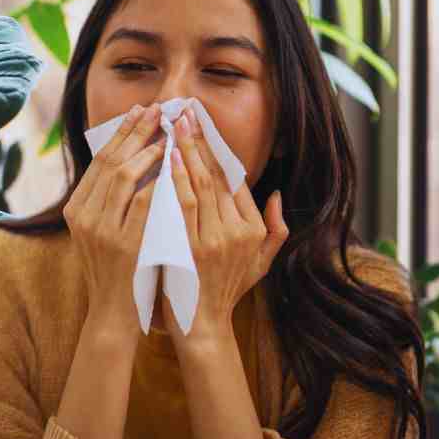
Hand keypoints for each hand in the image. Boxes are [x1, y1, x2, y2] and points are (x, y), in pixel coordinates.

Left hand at [160, 106, 288, 346]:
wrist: (200, 325)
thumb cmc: (225, 292)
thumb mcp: (260, 263)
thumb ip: (274, 230)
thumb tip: (274, 193)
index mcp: (251, 230)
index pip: (235, 180)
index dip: (217, 151)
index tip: (202, 127)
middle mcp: (236, 232)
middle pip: (217, 176)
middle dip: (200, 141)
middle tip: (185, 112)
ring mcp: (212, 241)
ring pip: (200, 186)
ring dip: (186, 153)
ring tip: (174, 126)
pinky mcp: (189, 249)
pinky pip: (181, 206)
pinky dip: (173, 181)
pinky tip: (164, 160)